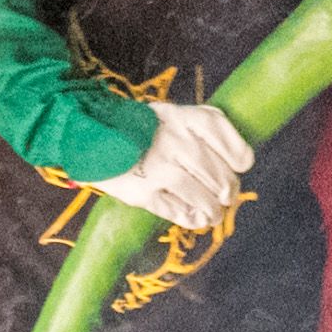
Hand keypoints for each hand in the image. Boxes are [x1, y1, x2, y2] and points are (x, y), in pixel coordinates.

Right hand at [88, 102, 253, 231]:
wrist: (92, 136)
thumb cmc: (141, 128)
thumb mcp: (172, 113)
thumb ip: (205, 125)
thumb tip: (240, 159)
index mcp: (186, 118)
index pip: (230, 144)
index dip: (239, 159)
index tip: (237, 166)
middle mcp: (177, 141)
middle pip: (222, 178)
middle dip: (228, 191)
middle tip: (225, 195)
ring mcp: (160, 168)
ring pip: (205, 200)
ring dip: (213, 210)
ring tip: (212, 212)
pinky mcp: (144, 193)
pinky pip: (180, 213)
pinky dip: (192, 218)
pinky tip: (194, 217)